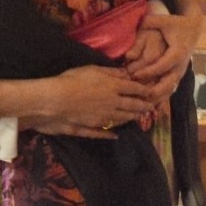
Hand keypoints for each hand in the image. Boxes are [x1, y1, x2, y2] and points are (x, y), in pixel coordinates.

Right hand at [22, 65, 151, 136]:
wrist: (54, 102)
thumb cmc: (71, 80)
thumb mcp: (91, 69)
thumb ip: (110, 72)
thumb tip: (126, 74)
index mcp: (112, 88)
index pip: (134, 89)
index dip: (144, 91)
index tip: (151, 93)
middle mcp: (112, 105)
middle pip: (131, 106)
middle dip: (142, 107)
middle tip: (150, 108)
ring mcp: (102, 119)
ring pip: (121, 120)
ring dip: (131, 119)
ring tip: (138, 118)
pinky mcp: (90, 129)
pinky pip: (103, 133)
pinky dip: (111, 135)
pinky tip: (116, 135)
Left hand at [125, 0, 202, 107]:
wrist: (193, 29)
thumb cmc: (176, 24)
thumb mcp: (165, 20)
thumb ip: (151, 21)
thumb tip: (139, 22)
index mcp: (177, 53)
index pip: (163, 66)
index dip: (149, 71)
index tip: (134, 75)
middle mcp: (180, 66)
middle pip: (168, 84)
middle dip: (152, 91)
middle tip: (135, 93)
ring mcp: (180, 72)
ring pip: (169, 91)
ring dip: (155, 98)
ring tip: (139, 102)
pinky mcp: (177, 76)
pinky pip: (169, 90)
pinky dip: (159, 98)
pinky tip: (146, 103)